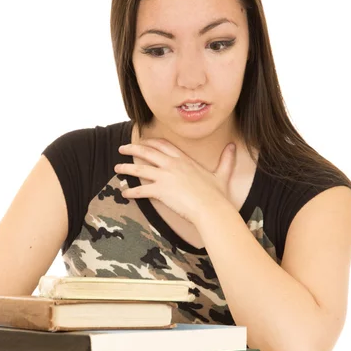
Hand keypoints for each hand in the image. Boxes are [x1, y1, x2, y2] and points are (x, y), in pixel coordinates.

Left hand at [114, 137, 236, 225]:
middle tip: (122, 148)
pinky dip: (131, 191)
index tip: (143, 141)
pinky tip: (124, 193)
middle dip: (133, 149)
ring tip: (117, 168)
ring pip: (140, 168)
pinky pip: (141, 190)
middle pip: (147, 152)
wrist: (212, 208)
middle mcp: (172, 164)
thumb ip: (226, 159)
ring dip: (126, 167)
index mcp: (184, 159)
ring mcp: (165, 177)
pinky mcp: (160, 190)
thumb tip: (234, 146)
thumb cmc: (217, 194)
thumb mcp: (222, 173)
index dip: (151, 142)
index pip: (164, 145)